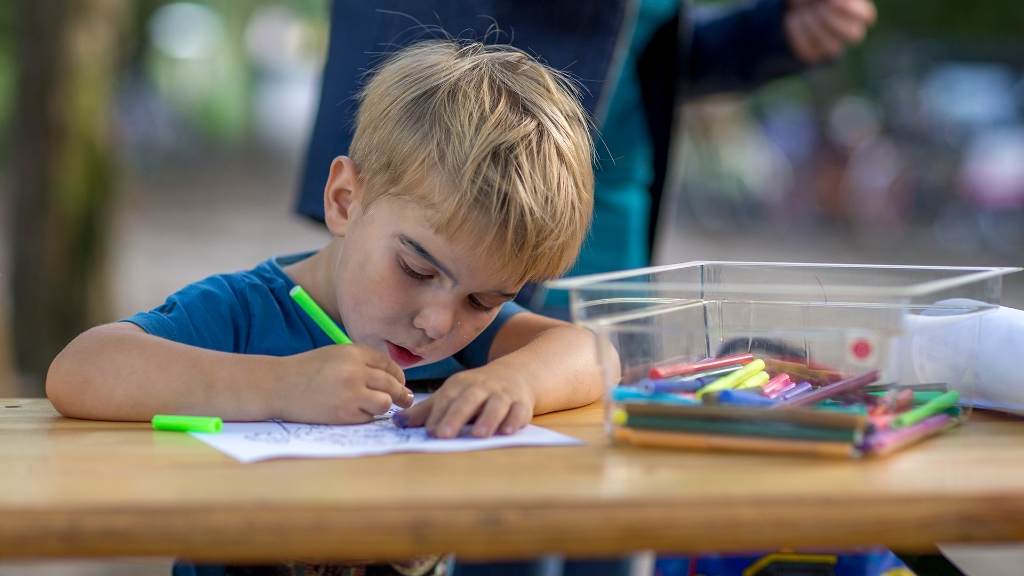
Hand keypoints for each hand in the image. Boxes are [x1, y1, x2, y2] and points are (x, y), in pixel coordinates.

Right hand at [283, 344, 412, 423]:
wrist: (279, 386)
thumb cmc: (308, 370)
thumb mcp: (336, 355)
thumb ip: (363, 363)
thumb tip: (395, 379)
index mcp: (354, 353)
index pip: (389, 365)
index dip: (398, 375)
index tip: (400, 382)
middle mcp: (355, 371)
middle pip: (391, 384)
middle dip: (400, 393)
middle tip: (404, 399)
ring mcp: (350, 394)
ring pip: (385, 402)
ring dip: (384, 405)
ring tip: (379, 406)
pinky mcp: (344, 415)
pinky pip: (367, 417)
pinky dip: (365, 416)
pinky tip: (354, 411)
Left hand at [394, 365, 534, 437]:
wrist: (517, 375)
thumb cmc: (478, 390)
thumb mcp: (452, 395)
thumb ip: (426, 411)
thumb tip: (396, 422)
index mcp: (461, 385)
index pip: (447, 398)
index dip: (437, 414)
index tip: (429, 431)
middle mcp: (482, 387)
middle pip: (468, 400)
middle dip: (455, 417)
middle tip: (443, 435)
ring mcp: (503, 394)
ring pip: (496, 404)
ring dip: (487, 418)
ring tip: (479, 435)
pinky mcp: (522, 403)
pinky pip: (519, 411)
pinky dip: (514, 420)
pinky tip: (508, 431)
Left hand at [784, 0, 876, 63]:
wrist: (792, 8)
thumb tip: (835, 2)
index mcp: (857, 12)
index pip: (866, 16)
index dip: (852, 10)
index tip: (835, 1)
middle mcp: (850, 31)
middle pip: (853, 35)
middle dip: (831, 19)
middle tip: (818, 8)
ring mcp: (833, 46)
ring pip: (831, 46)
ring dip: (812, 24)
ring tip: (802, 11)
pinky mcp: (813, 55)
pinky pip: (807, 49)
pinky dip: (796, 30)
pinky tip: (793, 19)